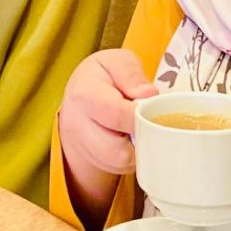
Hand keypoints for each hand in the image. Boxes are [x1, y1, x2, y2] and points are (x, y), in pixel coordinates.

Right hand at [60, 48, 158, 176]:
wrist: (79, 97)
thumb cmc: (102, 76)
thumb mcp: (116, 61)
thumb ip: (131, 73)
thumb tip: (148, 95)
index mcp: (84, 94)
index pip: (117, 114)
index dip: (141, 115)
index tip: (153, 108)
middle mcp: (77, 125)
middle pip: (117, 151)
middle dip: (142, 138)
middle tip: (150, 121)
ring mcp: (82, 148)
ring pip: (120, 164)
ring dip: (139, 149)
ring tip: (141, 128)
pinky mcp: (93, 162)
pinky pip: (121, 170)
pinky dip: (134, 157)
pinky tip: (134, 138)